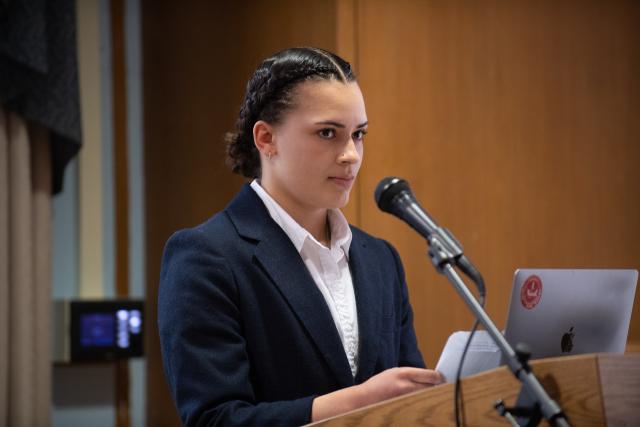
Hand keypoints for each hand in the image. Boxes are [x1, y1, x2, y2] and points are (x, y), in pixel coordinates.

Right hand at [311, 367, 443, 421]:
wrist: (364, 399)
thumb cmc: (379, 385)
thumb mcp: (393, 373)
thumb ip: (410, 374)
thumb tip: (431, 378)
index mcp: (403, 373)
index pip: (430, 375)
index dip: (439, 377)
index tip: (443, 378)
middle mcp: (406, 385)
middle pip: (431, 387)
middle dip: (438, 387)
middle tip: (443, 387)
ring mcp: (405, 398)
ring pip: (426, 396)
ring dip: (431, 395)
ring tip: (435, 395)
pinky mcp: (404, 407)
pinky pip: (419, 405)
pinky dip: (423, 403)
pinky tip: (423, 402)